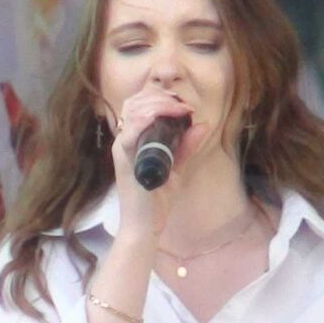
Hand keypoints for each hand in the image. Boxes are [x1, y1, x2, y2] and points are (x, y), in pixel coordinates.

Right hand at [108, 85, 196, 237]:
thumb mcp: (177, 168)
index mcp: (134, 139)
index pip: (139, 103)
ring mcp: (122, 149)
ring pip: (131, 111)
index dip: (158, 95)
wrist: (145, 227)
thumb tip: (202, 124)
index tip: (181, 103)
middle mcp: (124, 140)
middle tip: (181, 105)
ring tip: (178, 109)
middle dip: (159, 96)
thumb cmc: (157, 200)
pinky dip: (144, 121)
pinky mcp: (123, 161)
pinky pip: (128, 134)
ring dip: (156, 104)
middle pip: (134, 102)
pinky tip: (158, 118)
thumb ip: (187, 147)